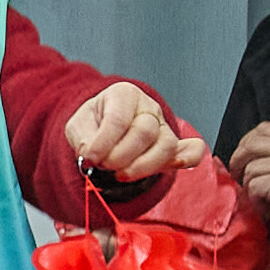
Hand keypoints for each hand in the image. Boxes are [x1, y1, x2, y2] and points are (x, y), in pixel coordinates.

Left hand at [62, 84, 186, 182]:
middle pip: (144, 132)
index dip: (103, 143)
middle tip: (104, 166)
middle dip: (121, 156)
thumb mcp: (78, 126)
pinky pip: (191, 150)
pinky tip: (177, 165)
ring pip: (166, 146)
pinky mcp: (173, 146)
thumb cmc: (94, 123)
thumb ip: (83, 139)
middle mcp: (148, 108)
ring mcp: (163, 127)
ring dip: (143, 166)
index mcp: (124, 95)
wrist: (104, 126)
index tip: (90, 158)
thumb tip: (91, 155)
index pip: (118, 119)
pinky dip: (188, 159)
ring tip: (122, 175)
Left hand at [228, 123, 269, 217]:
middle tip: (236, 172)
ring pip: (251, 167)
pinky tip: (264, 206)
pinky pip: (254, 185)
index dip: (248, 140)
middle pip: (252, 142)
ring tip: (258, 196)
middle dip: (238, 158)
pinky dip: (255, 198)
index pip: (265, 128)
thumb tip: (256, 153)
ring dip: (248, 184)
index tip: (243, 154)